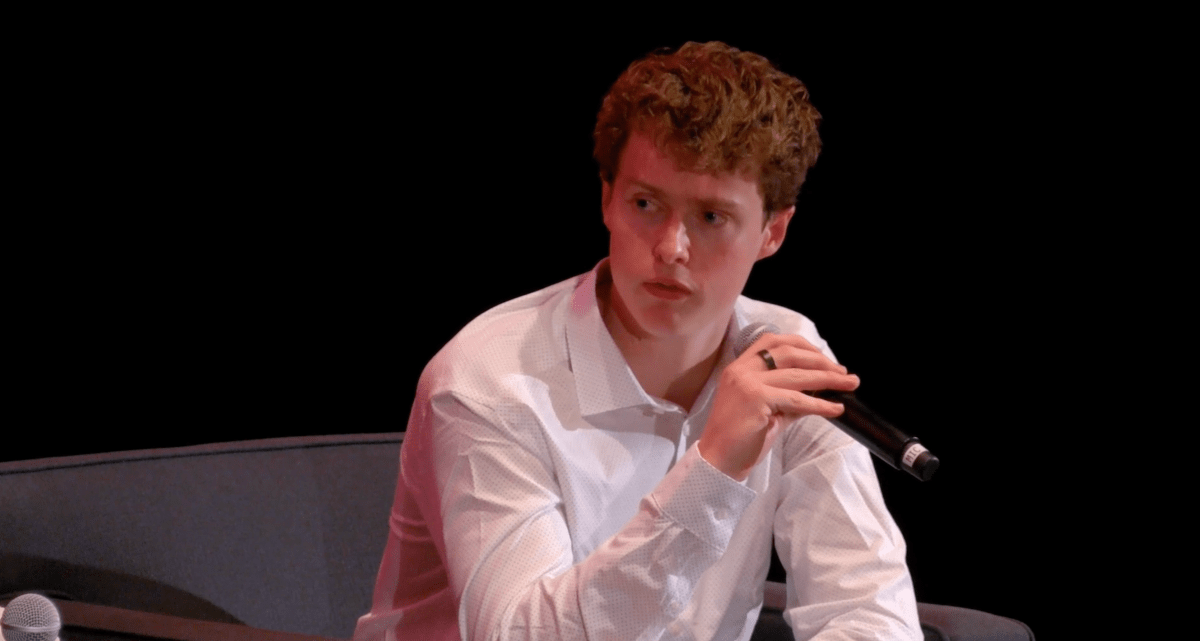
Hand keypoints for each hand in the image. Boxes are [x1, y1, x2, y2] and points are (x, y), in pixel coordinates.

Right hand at [697, 332, 859, 480]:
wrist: (718, 461)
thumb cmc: (741, 438)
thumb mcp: (767, 410)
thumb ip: (788, 396)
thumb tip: (819, 391)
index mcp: (740, 367)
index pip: (773, 342)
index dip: (803, 346)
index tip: (824, 357)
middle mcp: (742, 370)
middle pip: (789, 353)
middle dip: (822, 361)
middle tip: (845, 373)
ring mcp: (747, 382)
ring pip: (797, 375)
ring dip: (828, 379)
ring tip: (849, 384)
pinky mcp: (756, 399)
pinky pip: (797, 399)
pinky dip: (820, 405)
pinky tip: (835, 409)